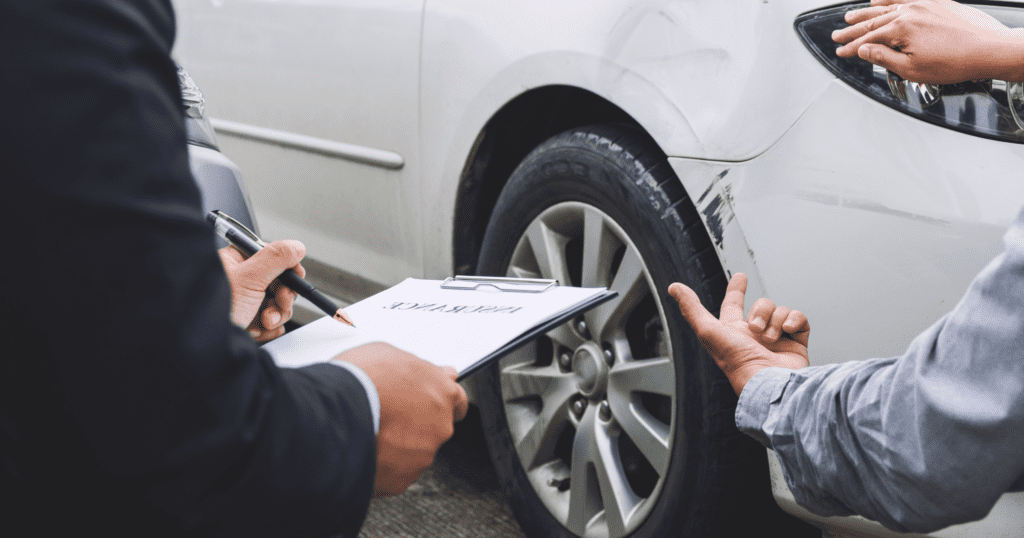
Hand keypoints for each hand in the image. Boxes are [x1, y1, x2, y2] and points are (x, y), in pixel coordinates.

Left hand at [218, 240, 305, 342]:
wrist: (203, 348)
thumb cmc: (211, 312)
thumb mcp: (248, 278)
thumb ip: (275, 258)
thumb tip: (296, 246)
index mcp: (235, 262)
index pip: (271, 257)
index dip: (287, 268)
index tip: (295, 278)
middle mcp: (240, 281)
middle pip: (278, 282)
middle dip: (282, 297)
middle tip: (280, 302)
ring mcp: (244, 304)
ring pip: (277, 304)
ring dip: (276, 315)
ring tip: (264, 321)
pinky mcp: (247, 323)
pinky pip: (271, 323)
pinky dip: (270, 329)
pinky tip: (258, 331)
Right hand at [335, 343, 468, 495]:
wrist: (336, 413)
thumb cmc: (361, 378)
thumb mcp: (391, 354)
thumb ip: (419, 368)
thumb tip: (431, 371)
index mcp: (442, 393)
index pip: (457, 401)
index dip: (442, 402)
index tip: (434, 404)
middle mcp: (440, 426)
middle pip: (434, 428)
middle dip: (416, 424)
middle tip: (388, 416)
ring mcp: (423, 455)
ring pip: (414, 452)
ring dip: (398, 445)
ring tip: (370, 432)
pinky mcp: (403, 479)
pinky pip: (395, 473)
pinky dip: (383, 465)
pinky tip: (365, 450)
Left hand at [668, 273, 809, 394]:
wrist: (768, 381)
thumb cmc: (737, 362)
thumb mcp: (708, 331)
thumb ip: (691, 308)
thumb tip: (674, 288)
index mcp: (734, 333)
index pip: (733, 305)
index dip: (735, 290)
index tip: (740, 277)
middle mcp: (755, 336)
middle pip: (761, 305)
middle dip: (759, 310)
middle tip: (755, 328)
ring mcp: (777, 340)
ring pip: (780, 310)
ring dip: (774, 319)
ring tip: (770, 337)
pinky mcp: (796, 344)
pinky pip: (799, 319)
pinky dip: (794, 320)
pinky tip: (786, 330)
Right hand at [833, 0, 1023, 83]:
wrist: (989, 49)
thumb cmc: (955, 61)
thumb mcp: (911, 69)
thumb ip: (883, 58)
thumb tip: (864, 51)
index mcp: (901, 29)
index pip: (867, 40)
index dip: (851, 49)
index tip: (841, 53)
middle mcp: (910, 12)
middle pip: (872, 22)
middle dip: (852, 31)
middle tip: (837, 36)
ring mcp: (923, 5)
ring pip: (886, 8)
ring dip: (865, 13)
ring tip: (850, 17)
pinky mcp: (936, 3)